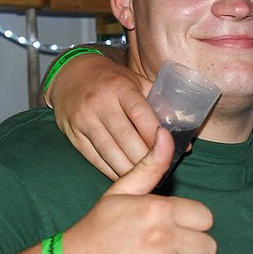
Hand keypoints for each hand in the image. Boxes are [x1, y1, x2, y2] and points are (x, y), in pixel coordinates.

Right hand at [49, 50, 157, 179]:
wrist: (70, 75)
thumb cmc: (111, 80)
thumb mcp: (136, 82)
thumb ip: (159, 104)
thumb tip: (182, 134)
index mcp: (120, 88)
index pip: (140, 114)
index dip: (155, 135)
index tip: (169, 150)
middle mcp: (99, 103)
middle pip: (126, 138)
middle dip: (146, 158)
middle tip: (162, 171)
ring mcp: (84, 120)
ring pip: (110, 152)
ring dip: (130, 169)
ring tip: (146, 179)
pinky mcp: (73, 134)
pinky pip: (94, 158)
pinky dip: (111, 171)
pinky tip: (125, 177)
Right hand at [61, 129, 216, 253]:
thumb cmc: (97, 229)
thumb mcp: (120, 192)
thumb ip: (149, 167)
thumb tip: (165, 134)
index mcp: (158, 209)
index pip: (206, 218)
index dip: (194, 225)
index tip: (177, 230)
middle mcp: (163, 237)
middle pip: (209, 247)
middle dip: (194, 251)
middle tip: (172, 252)